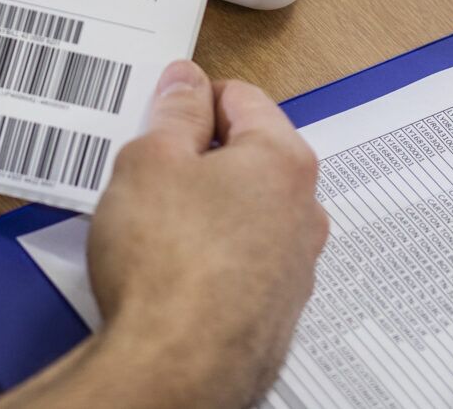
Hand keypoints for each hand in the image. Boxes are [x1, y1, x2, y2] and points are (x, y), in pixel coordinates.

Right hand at [81, 59, 328, 408]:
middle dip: (200, 156)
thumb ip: (174, 112)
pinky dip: (212, 256)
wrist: (173, 367)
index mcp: (282, 162)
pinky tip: (172, 269)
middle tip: (150, 166)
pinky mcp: (274, 311)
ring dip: (206, 208)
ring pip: (246, 213)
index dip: (192, 97)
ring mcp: (294, 267)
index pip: (242, 97)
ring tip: (154, 222)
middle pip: (249, 157)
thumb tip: (185, 84)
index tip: (162, 107)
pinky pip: (242, 262)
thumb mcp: (151, 160)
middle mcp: (302, 212)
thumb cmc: (167, 267)